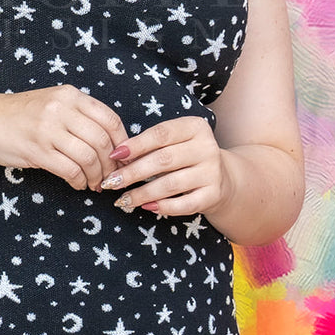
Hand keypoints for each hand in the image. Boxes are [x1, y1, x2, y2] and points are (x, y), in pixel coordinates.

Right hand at [0, 85, 130, 190]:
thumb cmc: (18, 114)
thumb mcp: (52, 103)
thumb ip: (79, 116)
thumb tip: (111, 143)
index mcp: (69, 95)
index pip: (110, 119)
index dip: (123, 142)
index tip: (123, 157)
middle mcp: (61, 109)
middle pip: (102, 141)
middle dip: (112, 164)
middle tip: (111, 176)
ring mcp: (48, 129)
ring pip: (89, 158)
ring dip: (97, 176)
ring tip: (95, 183)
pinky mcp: (37, 150)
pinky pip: (70, 170)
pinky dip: (79, 181)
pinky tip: (78, 184)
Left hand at [96, 116, 230, 217]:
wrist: (223, 179)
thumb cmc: (186, 158)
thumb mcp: (174, 143)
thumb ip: (150, 146)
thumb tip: (117, 158)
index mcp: (195, 127)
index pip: (161, 134)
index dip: (136, 145)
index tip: (114, 156)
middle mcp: (207, 147)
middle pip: (163, 160)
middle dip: (133, 172)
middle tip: (111, 182)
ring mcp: (212, 172)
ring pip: (171, 184)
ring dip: (142, 193)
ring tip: (123, 200)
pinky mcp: (214, 194)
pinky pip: (184, 204)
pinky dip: (162, 207)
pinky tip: (146, 207)